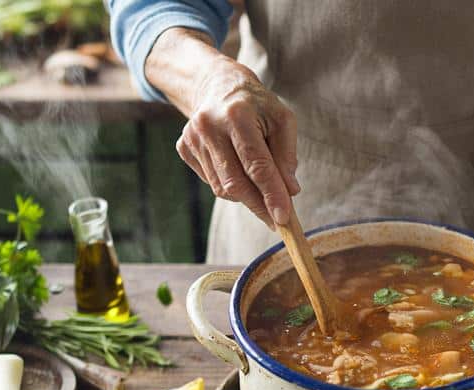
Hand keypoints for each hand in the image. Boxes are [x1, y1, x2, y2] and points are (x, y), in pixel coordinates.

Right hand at [176, 59, 299, 225]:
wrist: (218, 85)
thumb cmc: (257, 105)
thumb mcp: (282, 120)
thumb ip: (287, 156)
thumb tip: (290, 191)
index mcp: (237, 115)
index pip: (256, 164)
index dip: (271, 194)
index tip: (284, 218)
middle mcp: (209, 126)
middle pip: (235, 183)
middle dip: (259, 205)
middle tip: (278, 219)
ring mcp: (192, 138)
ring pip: (222, 188)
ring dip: (246, 195)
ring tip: (261, 186)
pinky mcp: (184, 148)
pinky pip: (211, 182)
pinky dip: (230, 185)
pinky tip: (237, 167)